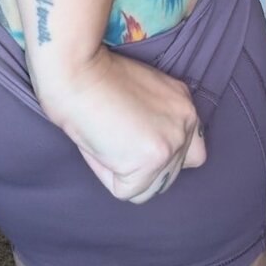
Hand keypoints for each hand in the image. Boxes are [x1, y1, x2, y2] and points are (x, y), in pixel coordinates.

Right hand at [37, 46, 205, 203]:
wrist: (76, 74)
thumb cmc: (94, 78)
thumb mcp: (140, 92)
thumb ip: (156, 119)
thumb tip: (145, 150)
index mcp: (183, 104)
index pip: (189, 150)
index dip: (160, 152)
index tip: (136, 140)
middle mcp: (186, 123)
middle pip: (171, 173)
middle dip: (143, 168)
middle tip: (115, 140)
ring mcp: (171, 144)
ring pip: (151, 188)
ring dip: (126, 174)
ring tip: (107, 141)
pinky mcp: (151, 161)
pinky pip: (127, 190)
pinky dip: (107, 175)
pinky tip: (100, 146)